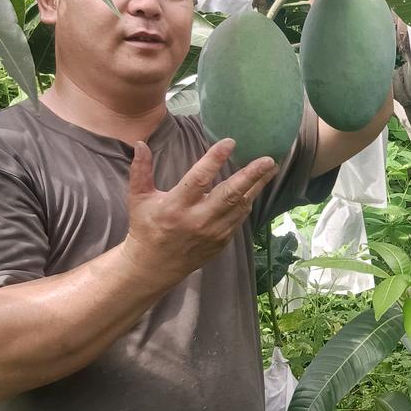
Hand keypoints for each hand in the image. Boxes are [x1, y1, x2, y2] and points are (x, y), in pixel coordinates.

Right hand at [121, 139, 277, 287]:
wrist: (153, 267)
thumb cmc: (146, 227)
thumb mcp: (139, 199)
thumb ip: (141, 171)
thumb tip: (140, 143)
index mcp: (176, 207)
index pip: (199, 180)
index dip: (215, 159)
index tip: (230, 142)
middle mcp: (197, 221)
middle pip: (230, 194)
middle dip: (251, 175)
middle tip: (268, 159)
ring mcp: (213, 233)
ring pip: (241, 205)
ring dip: (258, 185)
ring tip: (271, 167)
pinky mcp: (222, 241)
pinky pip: (240, 217)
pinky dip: (249, 200)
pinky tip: (258, 185)